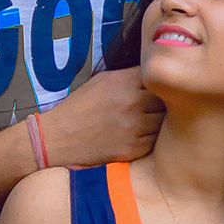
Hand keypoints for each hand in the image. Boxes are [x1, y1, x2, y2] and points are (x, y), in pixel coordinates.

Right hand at [41, 68, 164, 167]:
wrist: (57, 138)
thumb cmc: (79, 107)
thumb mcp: (102, 81)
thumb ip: (130, 76)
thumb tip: (154, 74)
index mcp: (124, 82)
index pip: (158, 78)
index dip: (158, 84)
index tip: (153, 89)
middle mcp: (132, 103)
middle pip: (166, 100)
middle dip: (161, 102)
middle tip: (151, 107)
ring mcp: (134, 127)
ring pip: (163, 121)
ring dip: (157, 121)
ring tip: (143, 121)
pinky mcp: (133, 148)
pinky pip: (154, 140)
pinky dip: (149, 137)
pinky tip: (136, 135)